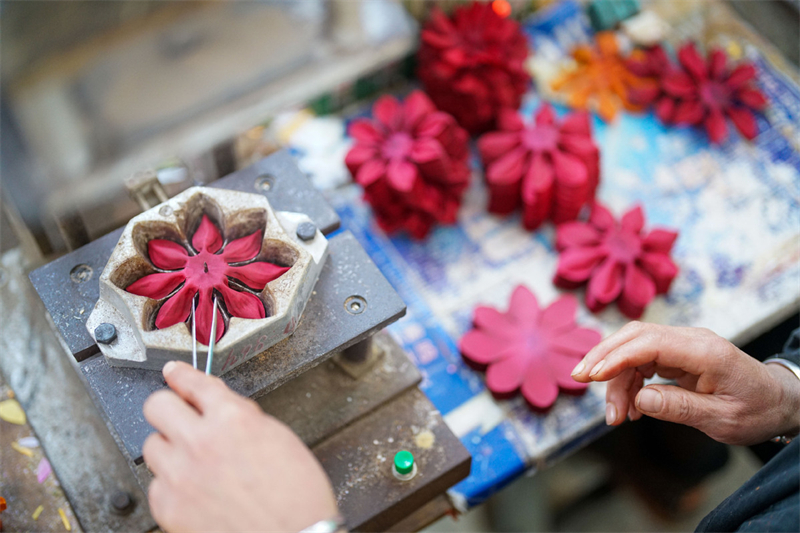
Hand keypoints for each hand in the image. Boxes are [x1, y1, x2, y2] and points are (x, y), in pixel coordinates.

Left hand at [142, 361, 337, 532]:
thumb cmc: (296, 497)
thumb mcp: (279, 438)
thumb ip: (243, 417)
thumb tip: (220, 408)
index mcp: (232, 419)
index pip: (193, 383)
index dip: (181, 375)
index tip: (174, 373)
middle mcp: (200, 442)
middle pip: (157, 406)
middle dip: (169, 407)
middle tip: (179, 415)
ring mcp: (180, 476)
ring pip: (151, 445)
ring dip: (170, 448)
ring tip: (192, 461)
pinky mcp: (168, 507)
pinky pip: (155, 484)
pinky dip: (171, 484)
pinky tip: (192, 489)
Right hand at [571, 322, 799, 445]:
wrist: (779, 402)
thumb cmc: (756, 410)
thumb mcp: (723, 420)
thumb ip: (681, 408)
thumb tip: (640, 400)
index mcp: (705, 351)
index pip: (649, 343)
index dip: (615, 357)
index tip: (589, 375)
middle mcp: (691, 340)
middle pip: (634, 336)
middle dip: (603, 357)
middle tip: (579, 380)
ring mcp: (683, 344)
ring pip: (633, 349)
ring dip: (616, 379)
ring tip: (615, 416)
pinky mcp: (677, 354)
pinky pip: (642, 360)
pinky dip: (628, 381)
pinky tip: (630, 407)